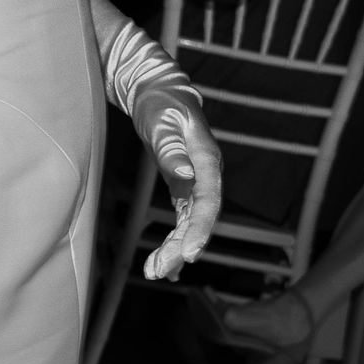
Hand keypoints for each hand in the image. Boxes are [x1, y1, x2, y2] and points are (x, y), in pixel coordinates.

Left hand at [133, 79, 222, 281]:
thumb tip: (187, 176)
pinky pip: (183, 219)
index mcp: (207, 159)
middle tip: (159, 271)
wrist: (157, 91)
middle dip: (181, 247)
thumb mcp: (160, 121)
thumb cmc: (159, 102)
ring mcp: (197, 182)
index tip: (189, 253)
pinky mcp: (184, 186)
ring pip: (191, 222)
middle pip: (200, 218)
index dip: (200, 229)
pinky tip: (165, 263)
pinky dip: (174, 239)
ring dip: (175, 248)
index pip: (208, 201)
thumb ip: (171, 149)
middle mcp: (207, 174)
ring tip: (155, 272)